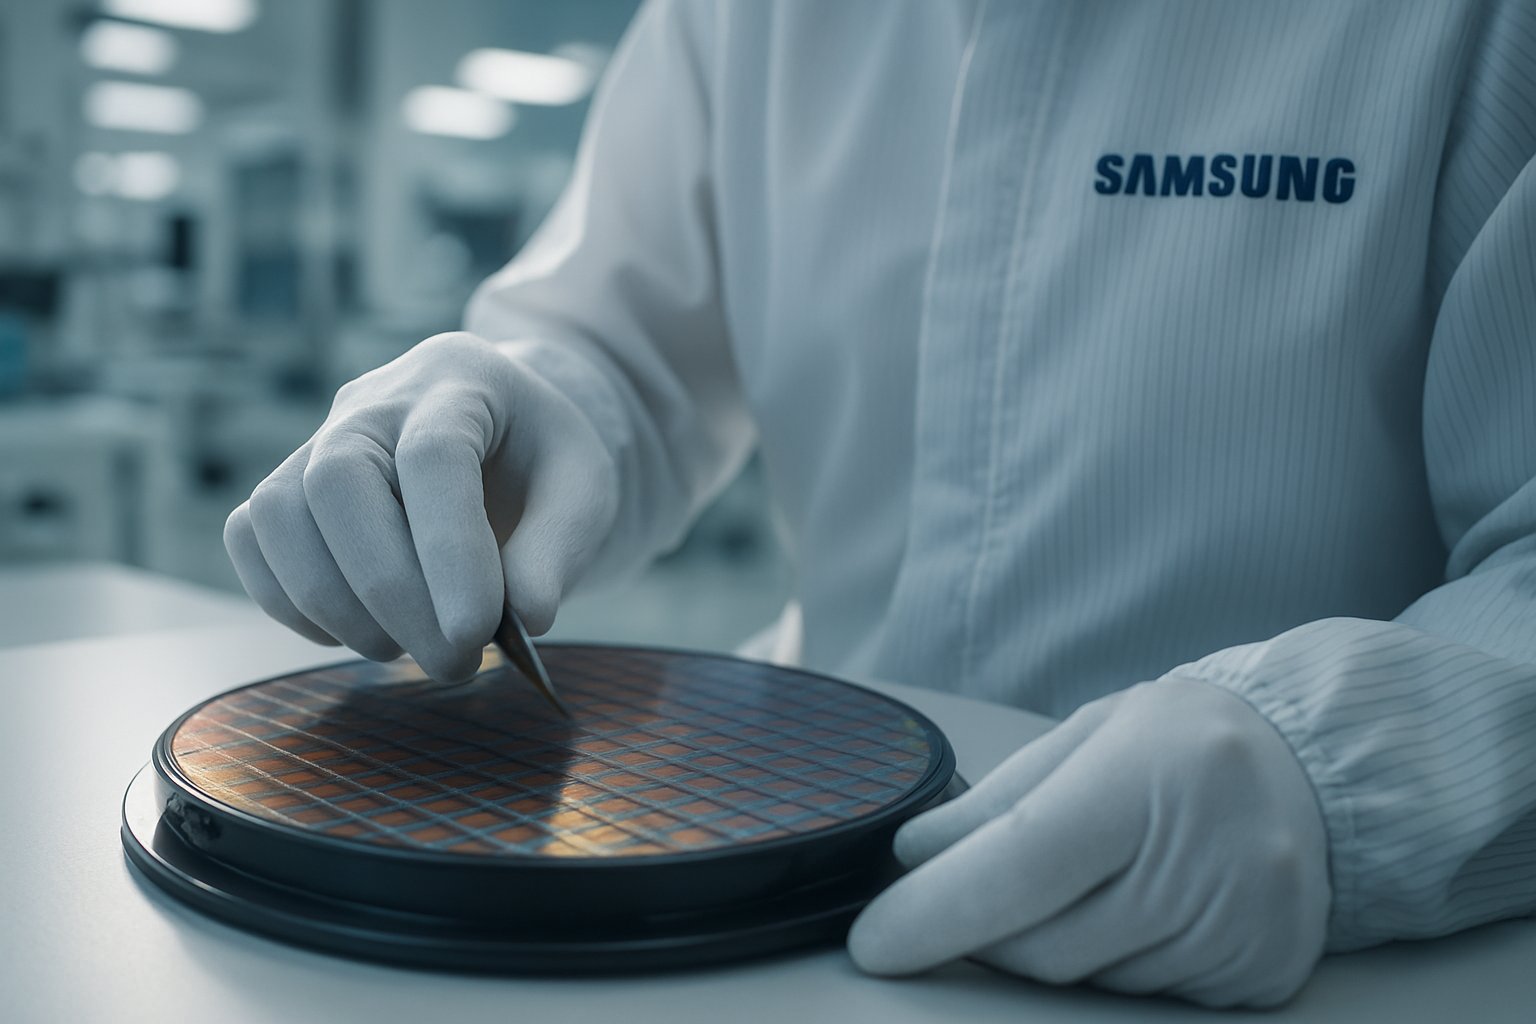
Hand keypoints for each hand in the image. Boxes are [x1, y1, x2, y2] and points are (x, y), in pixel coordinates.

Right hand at [224, 332, 617, 681]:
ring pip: (281, 512)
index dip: (449, 551)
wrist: (505, 433)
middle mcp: (375, 398)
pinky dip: (291, 601)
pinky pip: (253, 538)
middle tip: (452, 660)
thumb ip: (559, 548)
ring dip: (338, 605)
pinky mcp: (286, 484)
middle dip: (391, 591)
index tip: (477, 633)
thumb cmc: (544, 461)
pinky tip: (358, 632)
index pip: (433, 457)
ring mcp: (319, 437)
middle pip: (340, 481)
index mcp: (459, 379)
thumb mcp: (584, 490)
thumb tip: (525, 617)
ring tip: (407, 649)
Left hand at [848, 678, 1329, 1007]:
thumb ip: (1000, 798)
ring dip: (1056, 946)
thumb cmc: (1184, 740)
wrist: (1319, 766)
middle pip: (1044, 944)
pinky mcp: (1263, 974)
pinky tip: (1144, 906)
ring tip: (1095, 877)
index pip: (1020, 867)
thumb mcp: (1088, 734)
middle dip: (985, 930)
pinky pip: (1147, 998)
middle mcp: (1205, 857)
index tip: (874, 941)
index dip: (936, 913)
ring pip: (1089, 980)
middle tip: (978, 893)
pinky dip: (1118, 964)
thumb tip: (916, 857)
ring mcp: (1242, 926)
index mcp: (1148, 776)